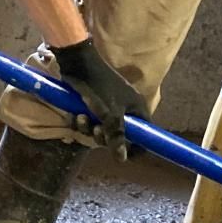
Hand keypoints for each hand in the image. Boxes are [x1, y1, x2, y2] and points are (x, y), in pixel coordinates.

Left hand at [52, 37, 144, 159]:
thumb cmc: (99, 87)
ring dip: (90, 129)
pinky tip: (76, 115)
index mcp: (137, 108)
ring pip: (102, 130)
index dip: (136, 147)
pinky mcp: (94, 105)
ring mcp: (110, 107)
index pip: (145, 134)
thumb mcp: (110, 114)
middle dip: (105, 137)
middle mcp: (126, 109)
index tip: (124, 156)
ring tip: (82, 119)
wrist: (77, 63)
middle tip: (97, 130)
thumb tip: (122, 159)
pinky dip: (83, 122)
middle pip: (120, 136)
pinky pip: (91, 122)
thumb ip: (117, 136)